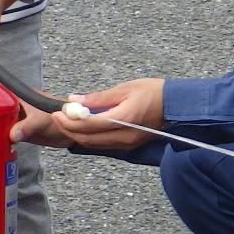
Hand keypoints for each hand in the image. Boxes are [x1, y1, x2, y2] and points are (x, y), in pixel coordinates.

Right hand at [10, 102, 69, 147]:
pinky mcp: (19, 131)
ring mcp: (16, 118)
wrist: (70, 131)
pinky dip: (0, 138)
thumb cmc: (58, 116)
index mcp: (17, 96)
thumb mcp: (40, 120)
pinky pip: (6, 133)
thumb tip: (12, 135)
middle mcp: (14, 106)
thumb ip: (27, 127)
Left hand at [50, 78, 165, 152]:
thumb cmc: (153, 92)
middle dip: (69, 129)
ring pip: (94, 144)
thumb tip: (74, 100)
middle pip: (88, 139)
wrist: (176, 105)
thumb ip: (97, 98)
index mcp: (124, 119)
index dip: (69, 120)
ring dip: (77, 135)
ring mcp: (128, 143)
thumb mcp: (124, 89)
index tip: (57, 112)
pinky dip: (89, 137)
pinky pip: (104, 145)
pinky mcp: (129, 144)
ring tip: (66, 121)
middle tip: (57, 117)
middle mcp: (125, 136)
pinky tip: (82, 126)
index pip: (89, 125)